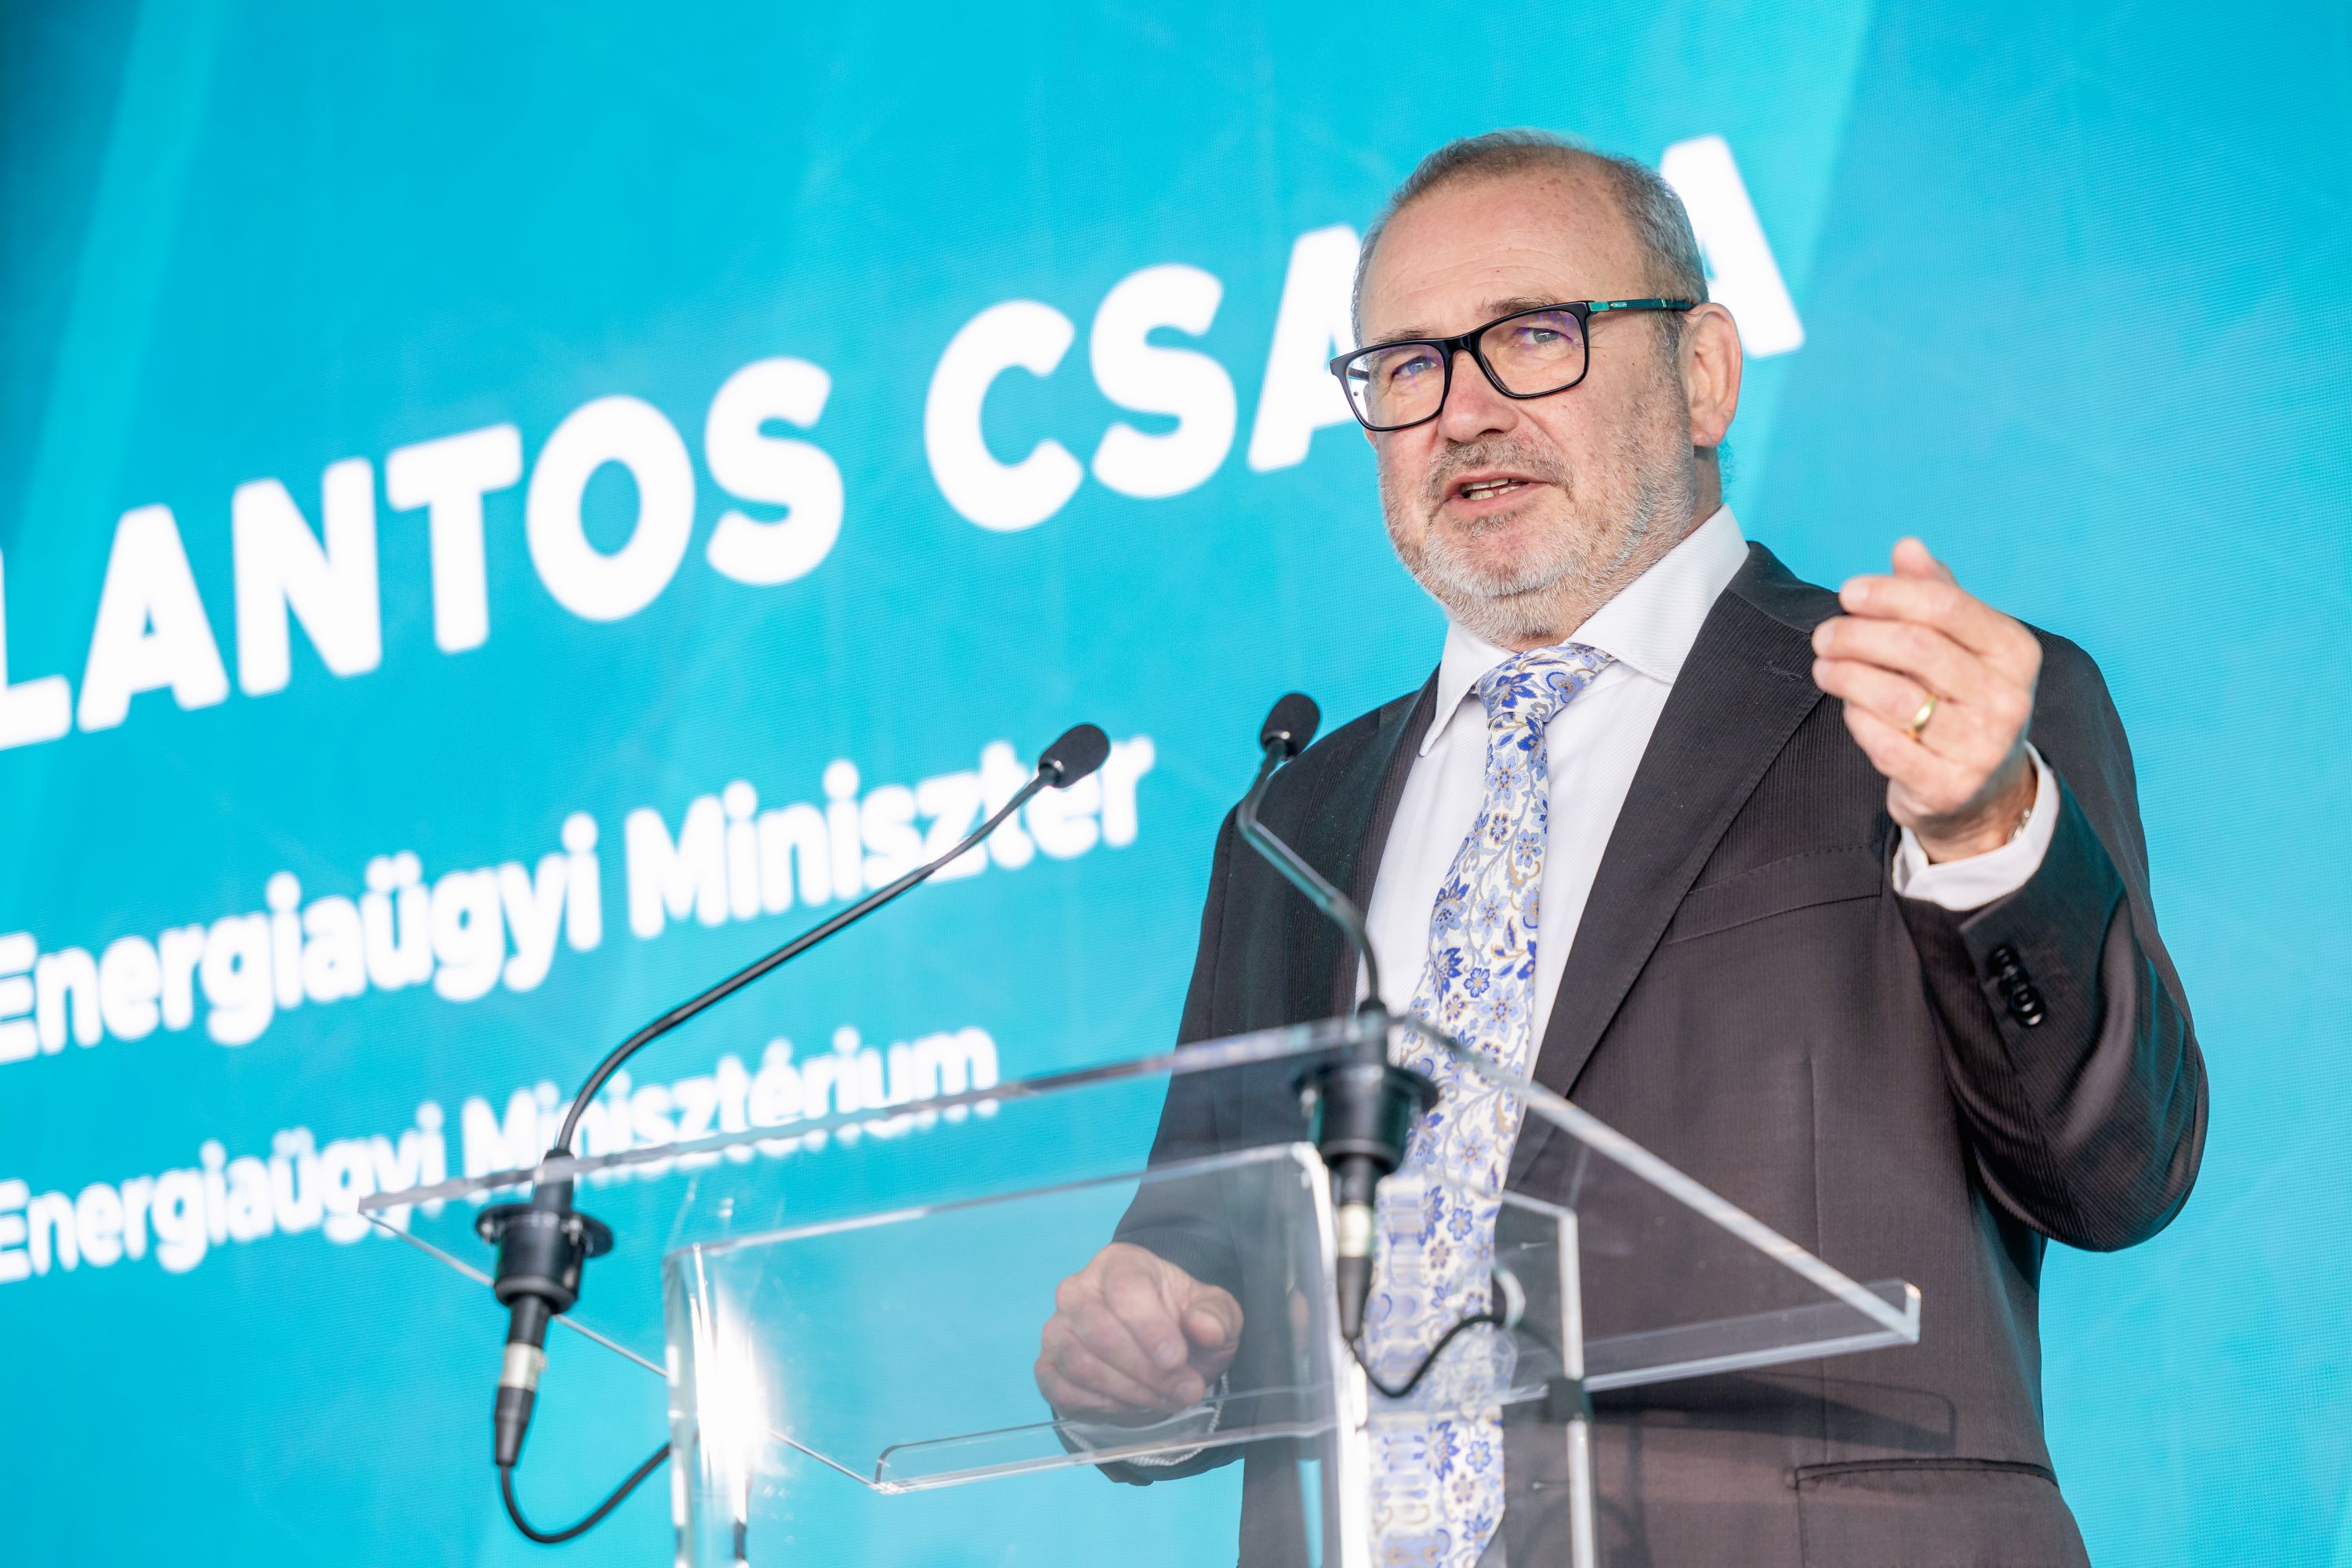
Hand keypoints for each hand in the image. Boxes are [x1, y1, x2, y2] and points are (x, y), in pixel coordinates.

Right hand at [1035, 1243, 1242, 1422]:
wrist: (1157, 1352)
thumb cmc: (1183, 1325)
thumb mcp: (1216, 1315)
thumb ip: (1216, 1316)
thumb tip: (1205, 1329)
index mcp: (1120, 1263)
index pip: (1125, 1288)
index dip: (1149, 1326)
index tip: (1176, 1359)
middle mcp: (1077, 1289)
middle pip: (1098, 1329)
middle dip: (1145, 1370)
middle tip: (1185, 1390)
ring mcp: (1057, 1328)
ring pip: (1079, 1363)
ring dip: (1128, 1391)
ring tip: (1166, 1400)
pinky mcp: (1047, 1367)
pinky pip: (1062, 1390)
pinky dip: (1101, 1406)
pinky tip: (1133, 1406)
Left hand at [1811, 538, 2040, 861]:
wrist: (1984, 792)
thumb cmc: (1963, 701)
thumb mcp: (1963, 646)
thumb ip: (1937, 595)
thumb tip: (1907, 546)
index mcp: (2015, 651)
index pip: (1946, 604)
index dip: (1888, 594)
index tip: (1848, 593)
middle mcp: (2007, 698)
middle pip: (1915, 647)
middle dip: (1856, 634)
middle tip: (1824, 635)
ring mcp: (1982, 746)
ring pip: (1894, 696)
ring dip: (1845, 675)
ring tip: (1824, 666)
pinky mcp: (1948, 786)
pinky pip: (1884, 743)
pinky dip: (1856, 719)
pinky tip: (1850, 706)